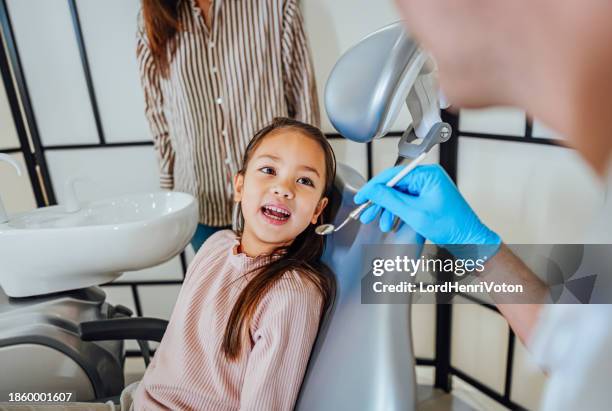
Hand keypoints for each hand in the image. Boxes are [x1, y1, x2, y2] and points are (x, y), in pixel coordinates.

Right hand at [354, 164, 500, 252]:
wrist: (470, 241)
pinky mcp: (428, 198)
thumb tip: (372, 190)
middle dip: (380, 202)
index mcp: (428, 175)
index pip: (393, 175)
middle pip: (394, 185)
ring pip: (399, 195)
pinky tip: (391, 222)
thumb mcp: (414, 213)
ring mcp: (429, 188)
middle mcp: (428, 178)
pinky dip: (398, 212)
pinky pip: (407, 202)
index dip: (374, 187)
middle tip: (367, 214)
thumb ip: (390, 199)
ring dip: (388, 210)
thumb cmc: (451, 227)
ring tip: (381, 224)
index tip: (361, 197)